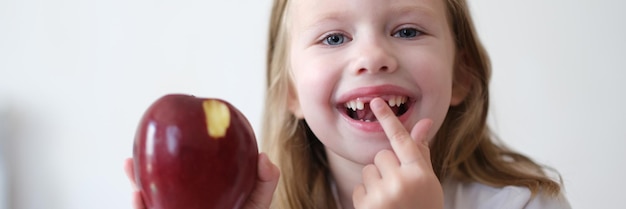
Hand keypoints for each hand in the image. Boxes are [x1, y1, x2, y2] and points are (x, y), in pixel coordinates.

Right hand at [123, 153, 279, 208]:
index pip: (179, 173)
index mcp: (199, 193)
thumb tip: (263, 157)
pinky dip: (143, 206)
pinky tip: (139, 196)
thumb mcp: (258, 200)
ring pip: (150, 202)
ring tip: (130, 169)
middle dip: (140, 172)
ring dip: (136, 187)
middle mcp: (183, 204)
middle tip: (130, 158)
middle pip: (157, 186)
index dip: (166, 158)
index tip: (161, 141)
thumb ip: (265, 180)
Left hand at [352, 98, 442, 208]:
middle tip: (399, 188)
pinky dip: (366, 197)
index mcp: (420, 174)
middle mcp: (402, 182)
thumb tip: (423, 122)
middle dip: (386, 168)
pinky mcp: (366, 206)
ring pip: (369, 171)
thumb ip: (420, 152)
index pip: (402, 140)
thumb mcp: (427, 182)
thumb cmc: (423, 207)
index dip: (388, 119)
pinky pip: (359, 188)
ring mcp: (383, 195)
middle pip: (382, 156)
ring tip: (390, 201)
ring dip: (376, 182)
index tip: (376, 102)